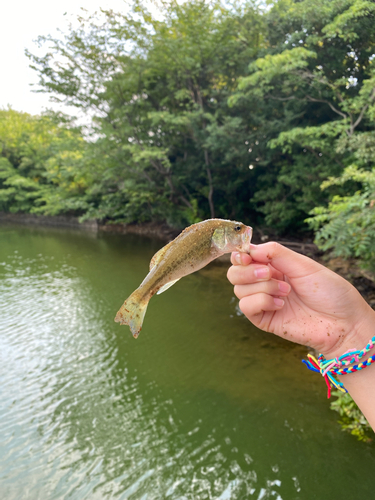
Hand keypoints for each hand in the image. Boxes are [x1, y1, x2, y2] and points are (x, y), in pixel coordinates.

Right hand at [227, 242, 374, 357]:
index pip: (244, 257)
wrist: (342, 322)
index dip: (240, 255)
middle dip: (247, 271)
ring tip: (286, 292)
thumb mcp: (303, 265)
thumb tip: (249, 248)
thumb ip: (276, 253)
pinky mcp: (263, 319)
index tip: (246, 255)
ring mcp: (263, 302)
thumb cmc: (329, 292)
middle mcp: (265, 283)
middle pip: (234, 273)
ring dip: (262, 287)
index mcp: (274, 266)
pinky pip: (246, 306)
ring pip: (238, 289)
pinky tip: (280, 304)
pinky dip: (261, 301)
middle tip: (269, 273)